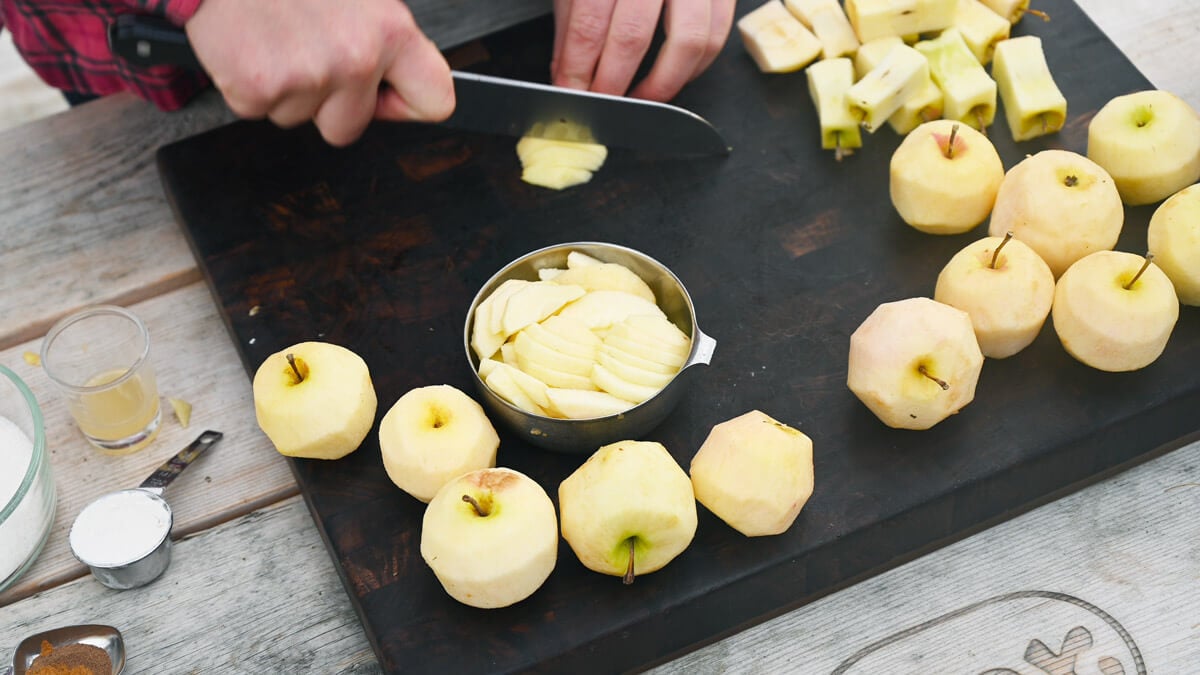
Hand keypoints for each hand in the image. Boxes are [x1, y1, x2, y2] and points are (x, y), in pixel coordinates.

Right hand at [185, 0, 454, 145]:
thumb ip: (383, 38)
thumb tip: (393, 82)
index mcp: (390, 30)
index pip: (435, 100)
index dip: (405, 104)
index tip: (386, 95)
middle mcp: (355, 58)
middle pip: (351, 126)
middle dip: (327, 102)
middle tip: (306, 50)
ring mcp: (307, 77)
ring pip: (300, 119)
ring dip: (286, 88)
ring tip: (276, 36)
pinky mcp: (258, 88)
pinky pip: (258, 109)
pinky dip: (248, 83)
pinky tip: (250, 43)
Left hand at [551, 0, 734, 100]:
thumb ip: (572, 19)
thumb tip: (568, 70)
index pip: (589, 24)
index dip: (577, 67)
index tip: (570, 92)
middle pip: (633, 36)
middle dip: (612, 83)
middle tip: (600, 102)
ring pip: (689, 42)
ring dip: (661, 84)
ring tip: (638, 98)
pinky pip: (717, 34)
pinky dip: (695, 66)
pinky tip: (672, 75)